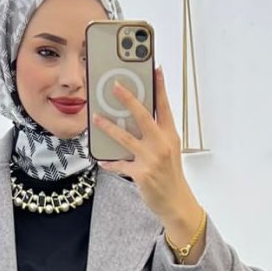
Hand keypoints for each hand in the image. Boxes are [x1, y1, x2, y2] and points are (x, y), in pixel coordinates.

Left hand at [93, 65, 200, 230]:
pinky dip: (110, 162)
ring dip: (108, 127)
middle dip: (128, 99)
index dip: (160, 87)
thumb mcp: (169, 149)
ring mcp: (151, 159)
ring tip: (96, 118)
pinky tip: (102, 160)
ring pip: (125, 138)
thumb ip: (156, 133)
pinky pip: (120, 164)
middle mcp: (162, 144)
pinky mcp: (141, 174)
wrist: (175, 201)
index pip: (165, 106)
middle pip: (143, 116)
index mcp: (170, 135)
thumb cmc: (170, 174)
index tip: (155, 69)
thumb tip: (136, 117)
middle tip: (116, 86)